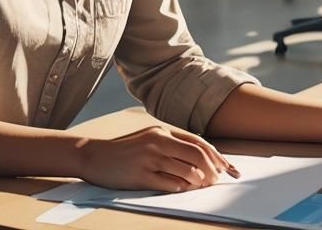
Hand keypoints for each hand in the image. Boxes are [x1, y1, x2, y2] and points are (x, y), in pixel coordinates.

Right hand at [78, 125, 235, 191]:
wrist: (94, 156)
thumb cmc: (124, 151)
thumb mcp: (149, 139)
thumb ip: (171, 146)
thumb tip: (199, 161)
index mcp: (162, 131)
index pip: (198, 142)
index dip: (216, 156)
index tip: (228, 168)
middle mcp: (158, 141)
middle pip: (196, 155)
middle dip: (212, 170)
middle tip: (217, 180)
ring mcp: (149, 158)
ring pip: (186, 170)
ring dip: (199, 181)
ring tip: (202, 187)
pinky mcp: (140, 175)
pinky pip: (169, 183)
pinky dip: (181, 188)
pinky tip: (185, 189)